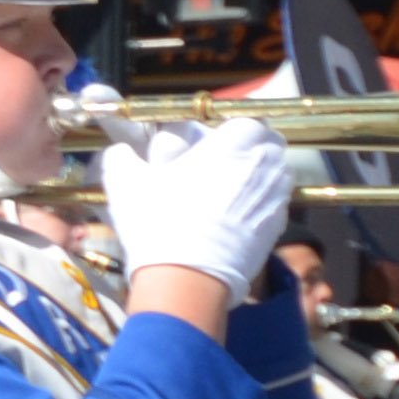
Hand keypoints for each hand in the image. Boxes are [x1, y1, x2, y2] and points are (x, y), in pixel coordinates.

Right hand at [95, 118, 292, 297]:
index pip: (245, 120)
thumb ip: (121, 156)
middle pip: (266, 145)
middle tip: (215, 166)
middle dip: (246, 150)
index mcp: (238, 140)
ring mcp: (278, 196)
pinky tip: (228, 221)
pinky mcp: (280, 226)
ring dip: (254, 176)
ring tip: (223, 194)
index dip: (225, 130)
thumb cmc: (160, 219)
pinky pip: (271, 204)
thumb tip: (119, 150)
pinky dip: (255, 205)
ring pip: (273, 174)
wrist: (188, 279)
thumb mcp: (125, 182)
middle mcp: (268, 162)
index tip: (205, 144)